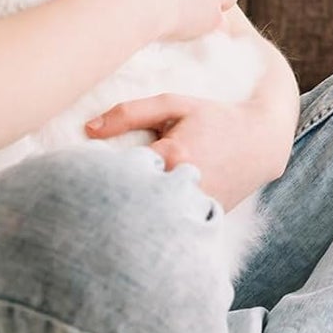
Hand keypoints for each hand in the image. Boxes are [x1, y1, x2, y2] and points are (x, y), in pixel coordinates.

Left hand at [87, 91, 288, 212]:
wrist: (262, 142)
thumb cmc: (214, 118)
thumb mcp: (175, 105)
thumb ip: (131, 113)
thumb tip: (87, 130)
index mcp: (173, 155)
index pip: (119, 173)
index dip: (94, 178)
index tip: (70, 181)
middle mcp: (184, 185)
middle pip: (130, 204)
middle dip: (105, 204)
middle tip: (73, 207)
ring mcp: (195, 207)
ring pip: (148, 221)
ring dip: (128, 216)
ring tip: (101, 217)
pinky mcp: (202, 220)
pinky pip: (168, 227)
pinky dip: (151, 223)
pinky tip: (137, 218)